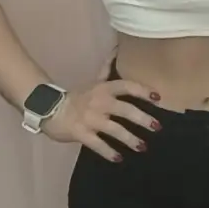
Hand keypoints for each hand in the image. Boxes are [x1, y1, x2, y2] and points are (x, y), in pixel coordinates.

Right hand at [45, 78, 161, 161]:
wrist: (50, 109)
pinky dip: (109, 152)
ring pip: (115, 129)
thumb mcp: (94, 82)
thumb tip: (117, 49)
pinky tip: (118, 158)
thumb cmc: (78, 97)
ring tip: (142, 147)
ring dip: (130, 139)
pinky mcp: (81, 133)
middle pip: (125, 110)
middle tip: (157, 127)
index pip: (127, 86)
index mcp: (104, 89)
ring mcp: (91, 119)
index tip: (158, 98)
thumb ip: (107, 69)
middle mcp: (100, 102)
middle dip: (143, 119)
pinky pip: (98, 144)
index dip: (143, 91)